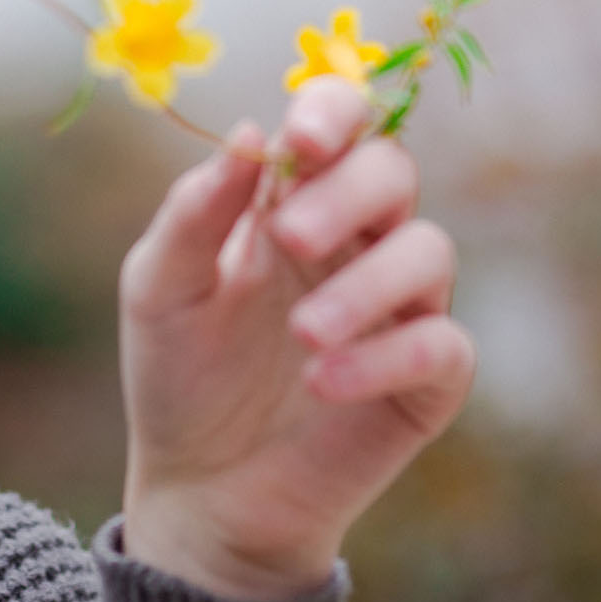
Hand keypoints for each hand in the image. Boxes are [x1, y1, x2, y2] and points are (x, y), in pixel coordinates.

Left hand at [113, 76, 475, 601]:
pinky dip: (386, 356)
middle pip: (394, 172)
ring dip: (366, 284)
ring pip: (430, 251)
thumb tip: (248, 135)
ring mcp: (399, 309)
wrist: (197, 490)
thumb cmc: (179, 377)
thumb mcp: (160, 290)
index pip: (339, 126)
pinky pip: (440, 346)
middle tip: (289, 237)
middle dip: (348, 192)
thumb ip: (194, 214)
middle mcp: (356, 243)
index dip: (334, 111)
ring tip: (301, 333)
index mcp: (292, 204)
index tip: (300, 138)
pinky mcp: (426, 382)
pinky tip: (323, 381)